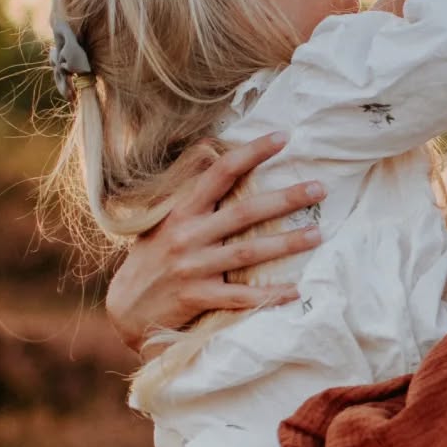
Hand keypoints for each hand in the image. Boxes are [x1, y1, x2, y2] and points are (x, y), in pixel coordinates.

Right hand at [105, 134, 325, 353]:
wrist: (127, 309)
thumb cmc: (153, 260)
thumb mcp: (164, 221)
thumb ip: (190, 195)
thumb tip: (211, 152)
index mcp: (182, 212)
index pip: (220, 173)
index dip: (251, 153)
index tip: (282, 137)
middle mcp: (188, 236)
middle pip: (244, 212)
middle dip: (285, 199)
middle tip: (319, 189)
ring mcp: (193, 268)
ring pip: (248, 252)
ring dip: (287, 244)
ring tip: (319, 234)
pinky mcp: (197, 298)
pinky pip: (240, 297)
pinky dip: (269, 296)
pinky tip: (296, 291)